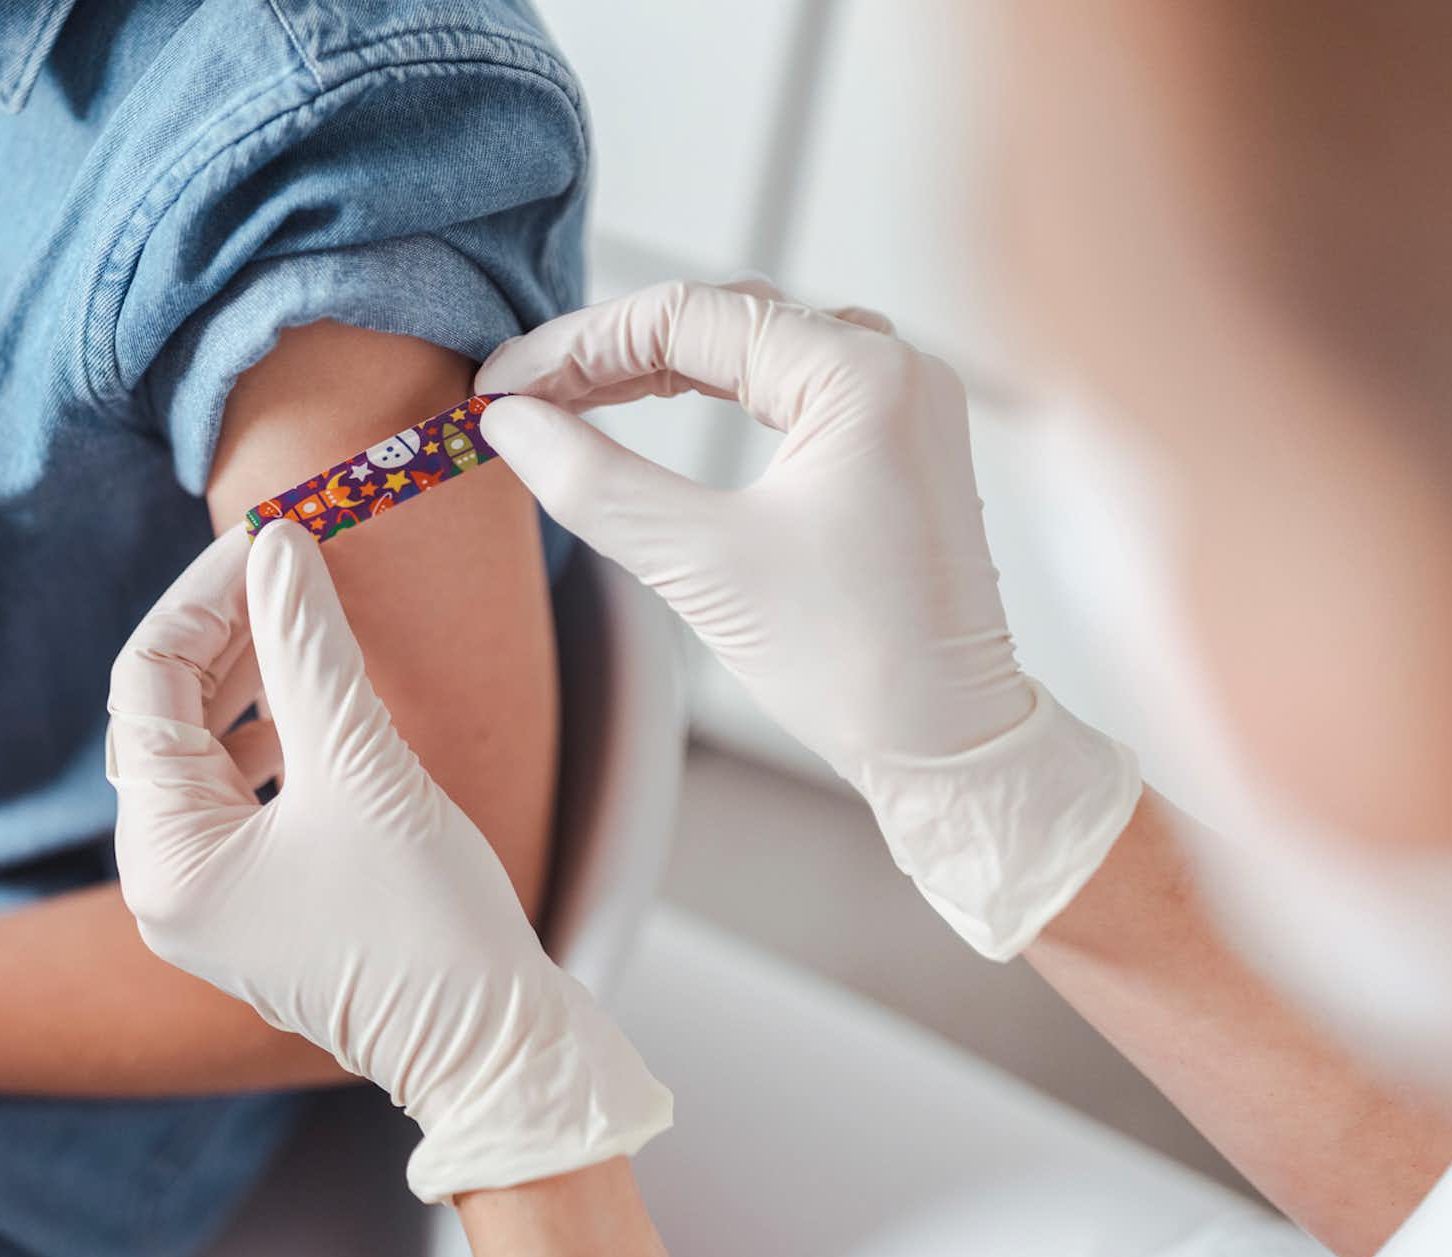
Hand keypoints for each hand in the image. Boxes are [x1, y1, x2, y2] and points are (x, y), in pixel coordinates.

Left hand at [106, 523, 671, 1202]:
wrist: (492, 1047)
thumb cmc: (429, 926)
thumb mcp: (363, 768)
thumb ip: (309, 650)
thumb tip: (277, 547)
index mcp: (164, 856)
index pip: (147, 682)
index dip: (206, 596)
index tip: (273, 536)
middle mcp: (164, 880)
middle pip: (166, 712)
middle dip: (229, 630)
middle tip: (296, 563)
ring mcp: (209, 895)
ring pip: (204, 748)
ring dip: (253, 674)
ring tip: (310, 617)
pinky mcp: (256, 900)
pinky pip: (241, 790)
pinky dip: (275, 731)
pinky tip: (322, 697)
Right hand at [476, 280, 1141, 958]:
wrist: (951, 744)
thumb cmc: (850, 664)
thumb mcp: (701, 567)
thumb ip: (596, 482)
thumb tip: (510, 423)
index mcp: (861, 377)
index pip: (687, 317)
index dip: (577, 346)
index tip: (500, 384)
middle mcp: (893, 364)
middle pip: (720, 316)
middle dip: (611, 350)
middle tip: (521, 394)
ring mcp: (901, 398)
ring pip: (753, 342)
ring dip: (659, 362)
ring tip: (571, 396)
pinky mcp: (895, 437)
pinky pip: (788, 380)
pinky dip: (714, 386)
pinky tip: (652, 404)